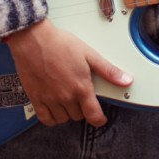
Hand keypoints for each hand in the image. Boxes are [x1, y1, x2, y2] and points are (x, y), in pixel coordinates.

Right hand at [4, 19, 131, 127]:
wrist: (33, 39)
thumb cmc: (59, 43)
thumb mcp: (88, 54)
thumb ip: (108, 71)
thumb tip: (126, 80)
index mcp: (81, 87)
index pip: (94, 116)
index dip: (99, 120)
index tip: (100, 118)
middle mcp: (65, 96)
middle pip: (78, 116)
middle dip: (82, 109)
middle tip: (80, 97)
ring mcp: (49, 99)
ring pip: (63, 119)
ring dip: (67, 113)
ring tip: (67, 100)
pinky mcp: (35, 98)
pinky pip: (45, 119)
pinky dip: (51, 118)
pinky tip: (53, 108)